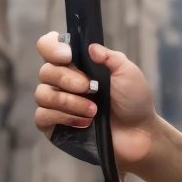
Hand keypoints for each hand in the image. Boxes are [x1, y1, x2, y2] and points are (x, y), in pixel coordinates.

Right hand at [34, 34, 159, 171]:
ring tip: (94, 111)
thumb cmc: (134, 102)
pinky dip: (62, 117)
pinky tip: (84, 123)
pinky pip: (42, 116)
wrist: (139, 134)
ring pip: (42, 95)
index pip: (48, 47)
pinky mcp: (55, 126)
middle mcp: (62, 82)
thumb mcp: (127, 73)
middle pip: (45, 71)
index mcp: (76, 65)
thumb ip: (109, 57)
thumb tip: (91, 48)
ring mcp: (57, 105)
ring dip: (69, 101)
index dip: (51, 48)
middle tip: (92, 89)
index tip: (68, 56)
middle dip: (68, 79)